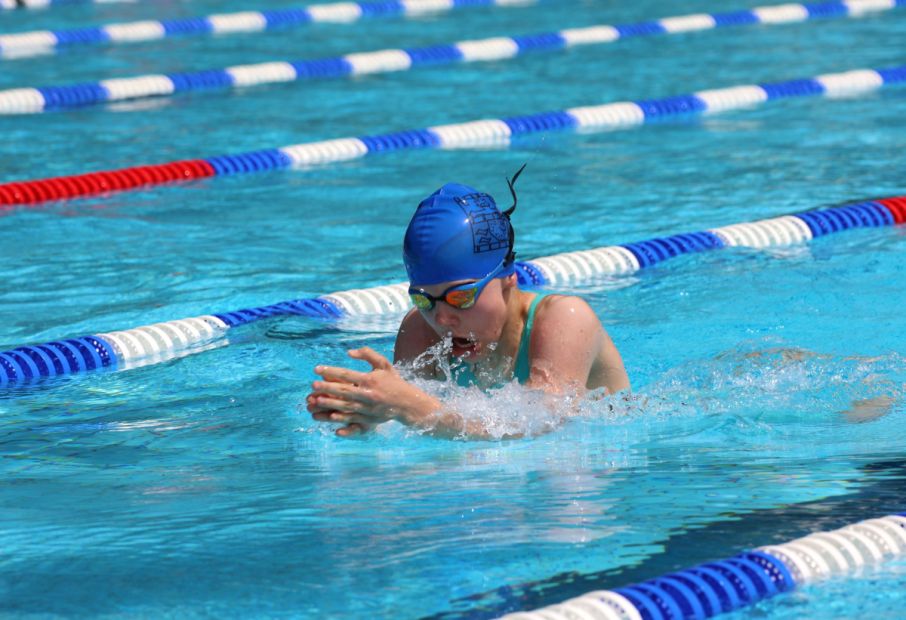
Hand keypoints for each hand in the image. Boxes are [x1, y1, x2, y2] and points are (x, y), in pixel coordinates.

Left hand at [309, 347, 439, 432]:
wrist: (408, 403)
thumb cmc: (393, 381)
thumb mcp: (383, 364)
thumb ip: (367, 354)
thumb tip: (349, 352)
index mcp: (370, 379)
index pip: (346, 374)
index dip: (330, 371)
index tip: (316, 369)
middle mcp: (368, 393)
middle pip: (344, 390)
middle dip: (327, 388)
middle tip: (313, 385)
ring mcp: (368, 408)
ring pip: (345, 405)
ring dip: (330, 403)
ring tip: (316, 400)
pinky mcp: (369, 419)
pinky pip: (352, 418)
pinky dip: (342, 418)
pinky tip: (331, 416)